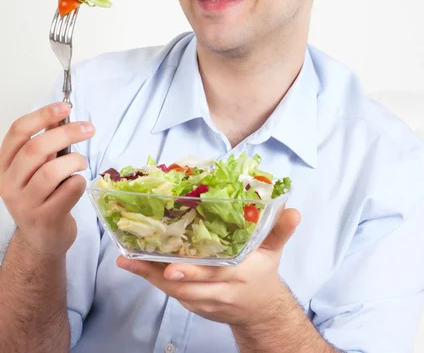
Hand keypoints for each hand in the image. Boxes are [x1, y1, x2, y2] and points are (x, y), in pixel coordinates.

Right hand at [0, 102, 94, 257]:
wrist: (42, 239)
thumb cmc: (43, 196)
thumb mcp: (39, 166)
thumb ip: (47, 141)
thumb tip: (61, 113)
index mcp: (5, 165)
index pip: (18, 132)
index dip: (42, 115)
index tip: (65, 107)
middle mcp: (9, 183)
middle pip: (36, 149)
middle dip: (67, 133)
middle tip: (89, 129)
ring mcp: (25, 204)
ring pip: (52, 171)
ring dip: (75, 161)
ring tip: (81, 164)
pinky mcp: (45, 219)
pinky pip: (69, 190)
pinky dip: (79, 182)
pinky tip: (76, 185)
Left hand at [116, 207, 300, 325]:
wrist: (260, 311)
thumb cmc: (263, 273)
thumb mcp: (274, 251)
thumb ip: (281, 230)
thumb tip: (293, 210)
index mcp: (239, 275)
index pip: (213, 276)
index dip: (192, 273)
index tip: (171, 267)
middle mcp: (219, 291)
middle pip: (185, 286)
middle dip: (157, 275)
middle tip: (134, 259)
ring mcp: (204, 301)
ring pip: (174, 292)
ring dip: (149, 277)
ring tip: (127, 260)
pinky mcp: (194, 305)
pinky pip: (172, 294)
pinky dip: (154, 281)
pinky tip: (136, 266)